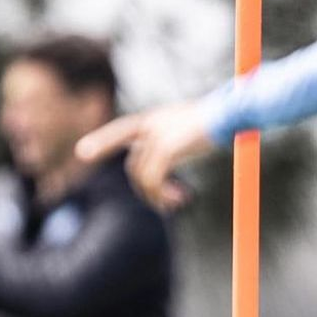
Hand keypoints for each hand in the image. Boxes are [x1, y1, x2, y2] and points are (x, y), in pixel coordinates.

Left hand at [76, 103, 214, 211]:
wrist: (233, 111)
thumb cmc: (221, 122)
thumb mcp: (190, 128)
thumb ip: (171, 142)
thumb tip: (163, 164)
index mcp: (156, 118)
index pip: (123, 130)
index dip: (102, 141)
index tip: (82, 152)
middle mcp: (152, 124)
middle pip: (134, 163)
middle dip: (146, 189)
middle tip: (165, 205)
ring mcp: (157, 136)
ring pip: (142, 176)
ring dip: (156, 196)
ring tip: (174, 203)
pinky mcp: (166, 148)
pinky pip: (153, 179)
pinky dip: (162, 194)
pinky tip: (180, 199)